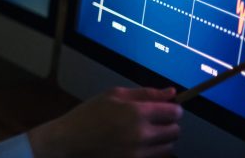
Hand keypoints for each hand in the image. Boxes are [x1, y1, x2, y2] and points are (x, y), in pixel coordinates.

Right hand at [28, 86, 181, 157]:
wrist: (69, 141)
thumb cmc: (88, 115)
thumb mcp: (114, 94)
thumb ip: (146, 93)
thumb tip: (171, 92)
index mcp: (136, 113)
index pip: (174, 112)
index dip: (173, 108)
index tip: (167, 108)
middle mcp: (141, 135)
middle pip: (175, 131)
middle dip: (168, 124)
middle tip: (154, 120)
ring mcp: (138, 154)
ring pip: (168, 148)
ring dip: (162, 140)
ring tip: (145, 133)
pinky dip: (153, 151)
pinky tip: (138, 144)